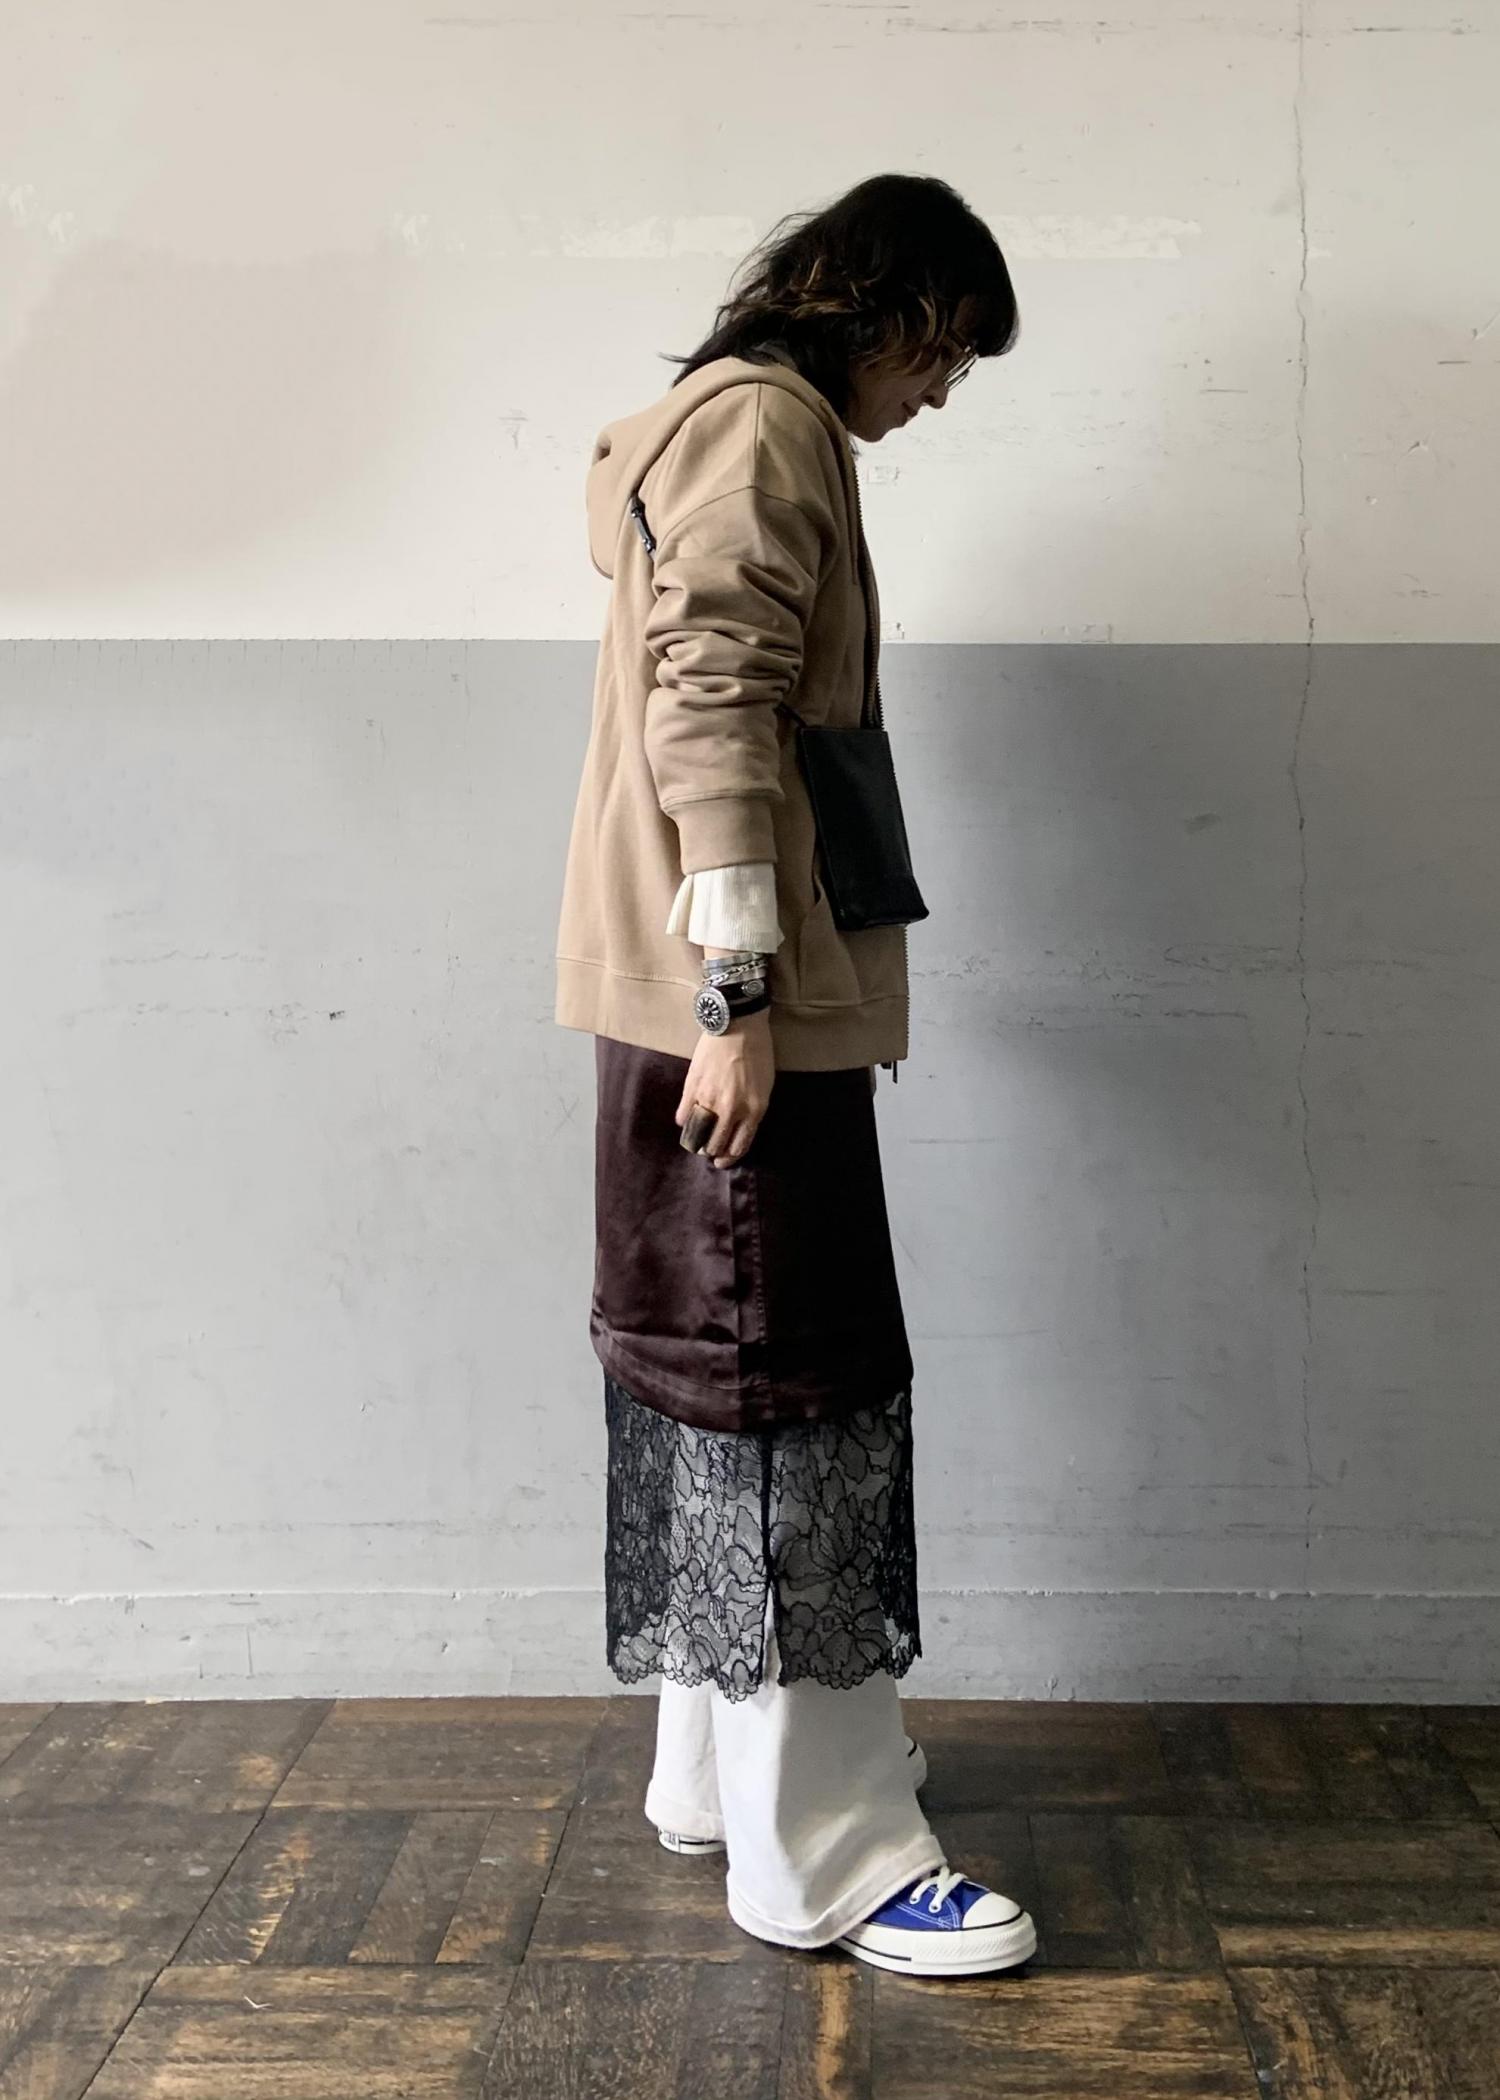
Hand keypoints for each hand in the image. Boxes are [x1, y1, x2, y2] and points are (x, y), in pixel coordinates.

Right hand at [676, 1007, 774, 1168]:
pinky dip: (684, 1121)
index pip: (739, 1146)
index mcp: (754, 1110)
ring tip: (694, 1140)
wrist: (739, 1025)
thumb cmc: (758, 1053)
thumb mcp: (765, 1086)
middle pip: (716, 1145)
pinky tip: (685, 1120)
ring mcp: (710, 1100)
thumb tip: (738, 1129)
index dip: (729, 1158)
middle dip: (712, 1152)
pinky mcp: (693, 1088)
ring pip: (698, 1134)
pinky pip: (684, 1115)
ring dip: (695, 1141)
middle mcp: (732, 1110)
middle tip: (708, 1151)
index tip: (722, 1161)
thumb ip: (752, 1110)